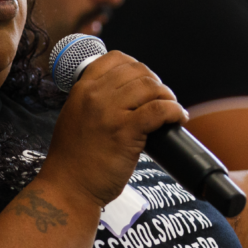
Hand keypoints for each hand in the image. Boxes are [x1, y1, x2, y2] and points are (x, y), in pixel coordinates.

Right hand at [41, 52, 187, 208]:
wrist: (68, 188)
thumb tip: (122, 97)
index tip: (144, 81)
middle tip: (161, 98)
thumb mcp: (74, 118)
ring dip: (167, 96)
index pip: (115, 59)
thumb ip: (92, 103)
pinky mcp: (126, 132)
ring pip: (150, 87)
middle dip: (155, 82)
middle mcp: (95, 96)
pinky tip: (178, 118)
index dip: (136, 66)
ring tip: (171, 109)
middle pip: (138, 71)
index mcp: (82, 90)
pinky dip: (174, 111)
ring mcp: (110, 112)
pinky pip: (159, 110)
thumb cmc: (73, 161)